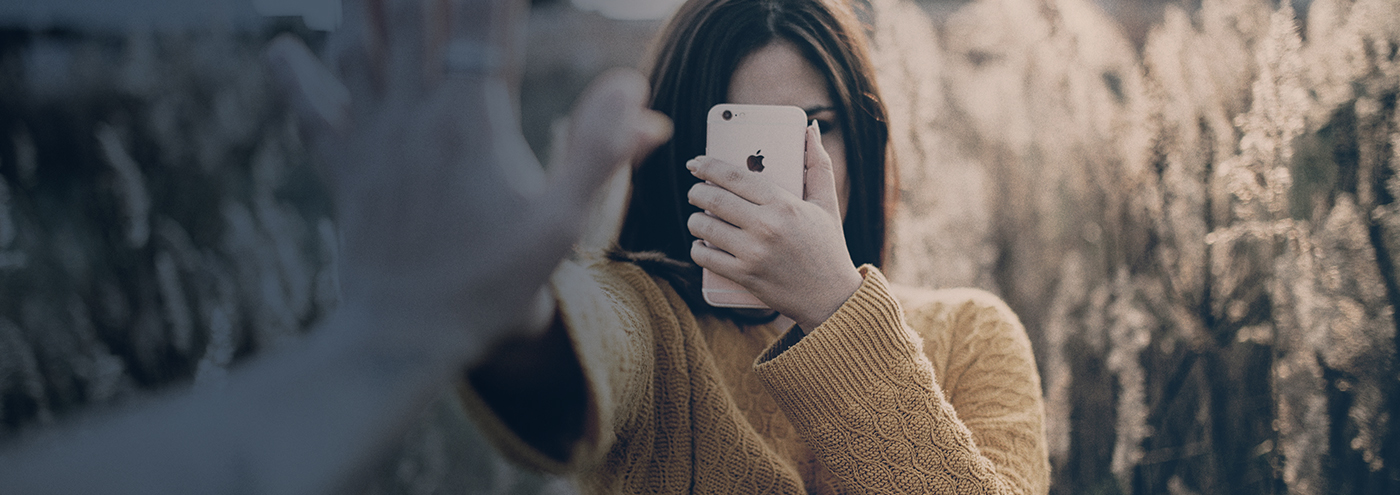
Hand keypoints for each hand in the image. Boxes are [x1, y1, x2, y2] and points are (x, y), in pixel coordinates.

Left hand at [265, 0, 670, 365]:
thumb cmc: (492, 283)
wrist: (405, 336)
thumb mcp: (561, 224)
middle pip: (415, 15)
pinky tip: (279, 48)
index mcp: (474, 120)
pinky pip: (313, 111)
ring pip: (359, 46)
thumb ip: (599, 152)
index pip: (487, 22)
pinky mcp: (344, 169)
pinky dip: (296, 76)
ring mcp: (374, 138)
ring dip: (360, 5)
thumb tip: (633, 89)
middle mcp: (418, 114)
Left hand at [687, 121, 862, 331]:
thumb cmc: (828, 246)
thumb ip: (818, 164)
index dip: (709, 166)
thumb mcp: (828, 203)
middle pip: (713, 199)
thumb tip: (810, 128)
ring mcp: (753, 253)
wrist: (831, 298)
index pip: (735, 176)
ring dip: (695, 219)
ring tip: (699, 218)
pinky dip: (698, 248)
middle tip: (696, 191)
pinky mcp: (744, 276)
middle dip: (697, 192)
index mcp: (784, 204)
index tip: (696, 163)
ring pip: (704, 226)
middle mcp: (766, 227)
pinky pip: (705, 256)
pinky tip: (702, 243)